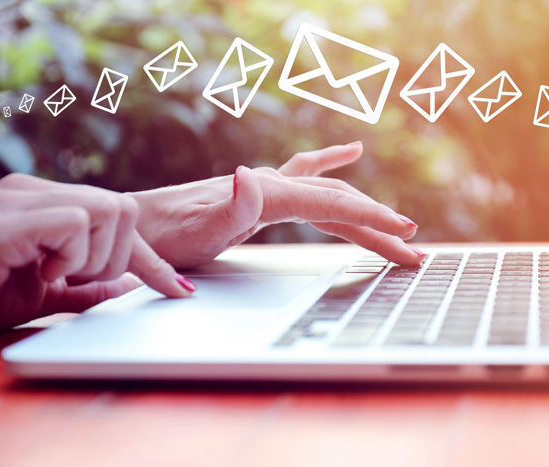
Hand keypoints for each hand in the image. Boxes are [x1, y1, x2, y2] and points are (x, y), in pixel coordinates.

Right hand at [0, 174, 194, 334]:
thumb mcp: (44, 294)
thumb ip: (87, 287)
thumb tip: (131, 284)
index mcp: (46, 204)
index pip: (119, 218)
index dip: (151, 259)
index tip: (180, 290)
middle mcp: (34, 192)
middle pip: (125, 207)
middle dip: (118, 256)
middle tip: (75, 279)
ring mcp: (19, 200)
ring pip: (108, 210)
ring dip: (94, 258)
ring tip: (53, 275)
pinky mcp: (6, 221)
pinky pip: (74, 224)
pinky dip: (71, 257)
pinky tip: (39, 270)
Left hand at [130, 142, 424, 268]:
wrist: (136, 226)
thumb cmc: (163, 236)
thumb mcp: (195, 230)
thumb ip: (228, 206)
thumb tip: (252, 176)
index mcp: (266, 194)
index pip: (332, 206)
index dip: (372, 220)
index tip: (405, 235)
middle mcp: (270, 184)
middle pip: (338, 201)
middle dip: (378, 225)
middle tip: (412, 249)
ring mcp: (265, 186)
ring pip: (328, 195)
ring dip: (363, 210)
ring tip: (395, 225)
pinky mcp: (259, 194)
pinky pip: (306, 177)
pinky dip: (331, 167)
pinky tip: (347, 155)